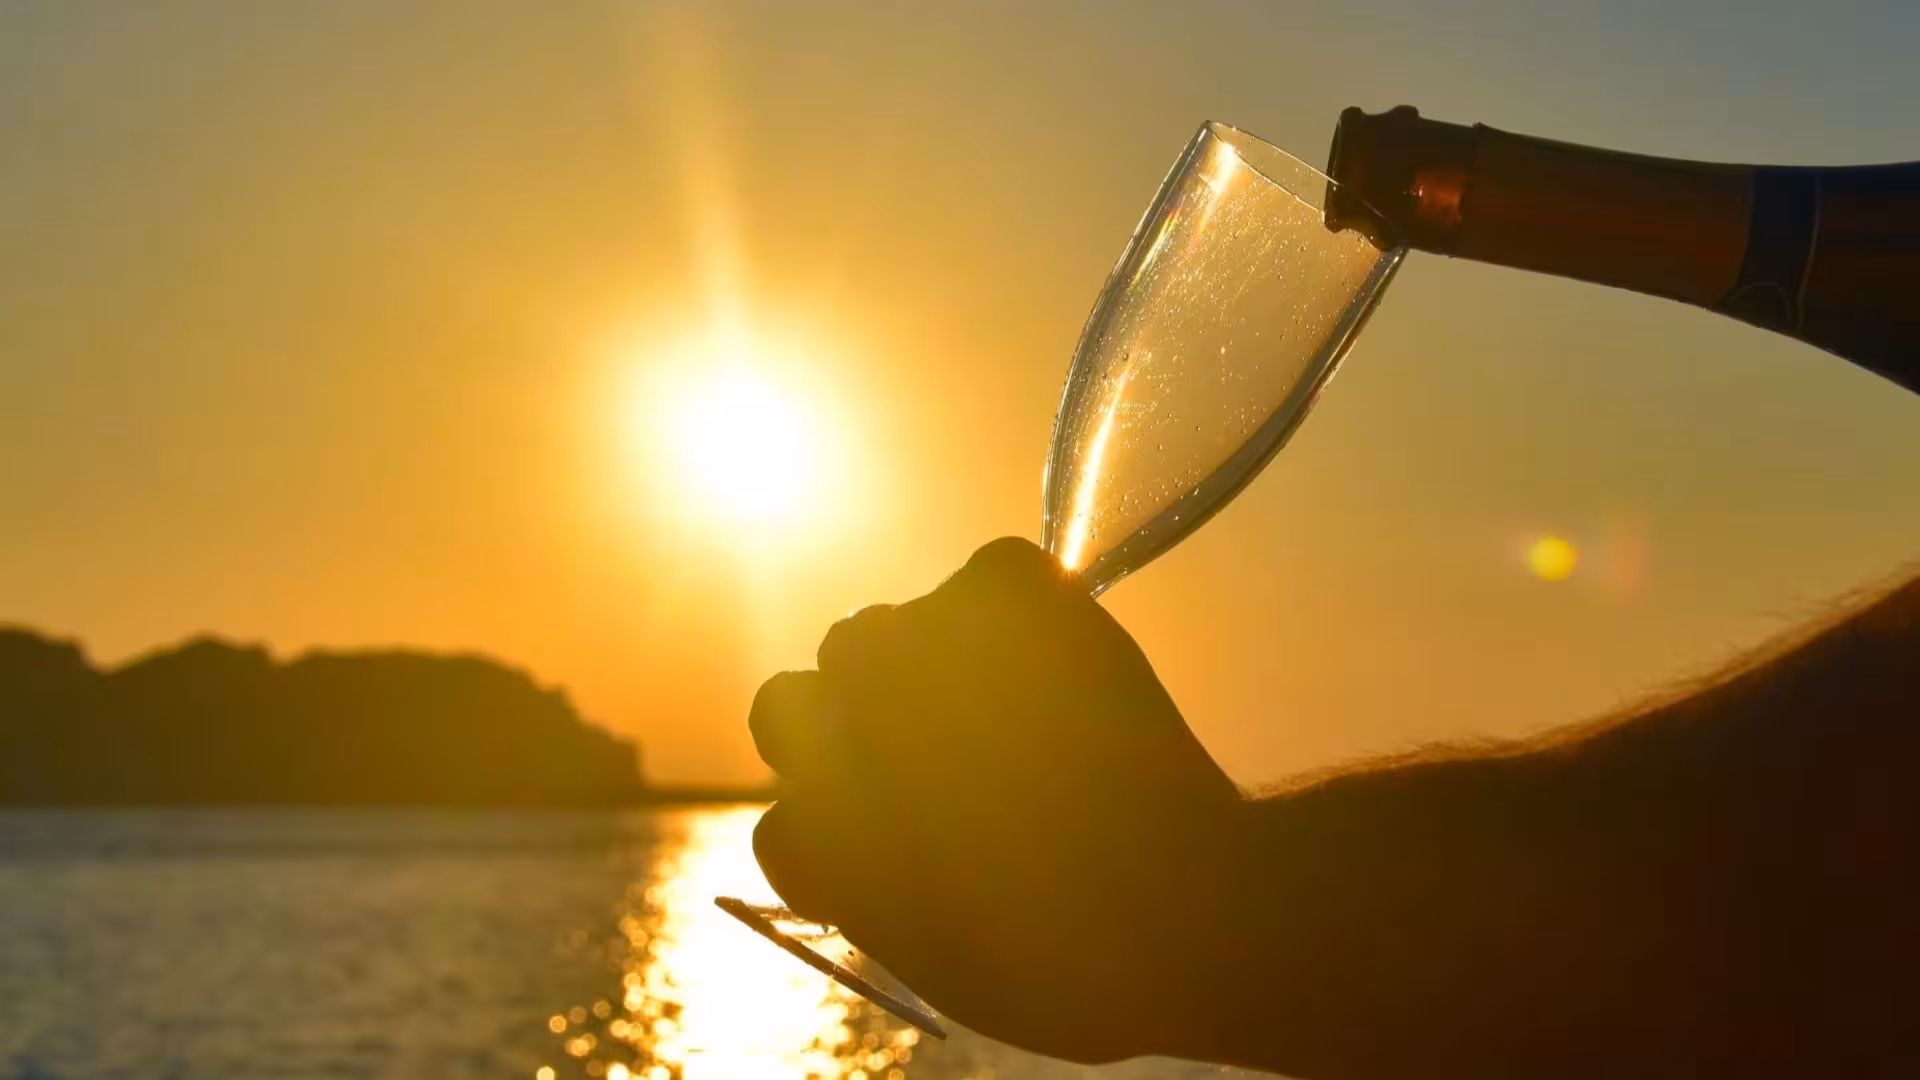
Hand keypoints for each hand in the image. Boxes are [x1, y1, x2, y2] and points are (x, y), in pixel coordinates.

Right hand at [750, 538, 1245, 1062]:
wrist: (1174, 900)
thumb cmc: (1068, 961)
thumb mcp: (943, 955)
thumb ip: (882, 892)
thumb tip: (887, 853)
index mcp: (817, 833)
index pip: (787, 814)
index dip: (845, 826)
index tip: (902, 835)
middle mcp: (834, 724)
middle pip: (799, 699)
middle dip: (855, 723)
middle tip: (940, 753)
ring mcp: (908, 642)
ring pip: (879, 630)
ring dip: (920, 660)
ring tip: (1014, 711)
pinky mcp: (995, 586)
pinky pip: (988, 577)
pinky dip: (1021, 608)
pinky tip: (1070, 667)